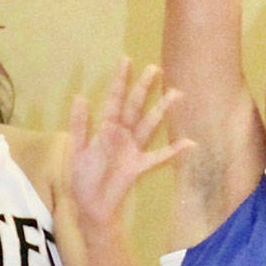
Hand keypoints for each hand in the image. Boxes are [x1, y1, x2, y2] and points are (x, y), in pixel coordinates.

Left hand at [67, 60, 192, 231]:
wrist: (90, 206)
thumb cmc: (82, 178)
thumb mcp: (76, 151)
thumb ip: (79, 125)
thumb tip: (80, 96)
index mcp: (104, 128)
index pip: (113, 100)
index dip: (119, 81)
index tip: (126, 60)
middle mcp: (121, 134)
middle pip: (134, 107)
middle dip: (143, 88)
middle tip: (154, 68)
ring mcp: (132, 149)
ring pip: (149, 125)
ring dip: (161, 110)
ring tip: (176, 94)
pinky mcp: (139, 166)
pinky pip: (159, 156)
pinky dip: (174, 151)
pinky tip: (190, 143)